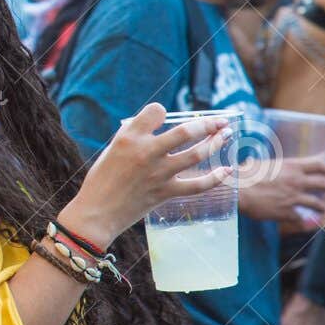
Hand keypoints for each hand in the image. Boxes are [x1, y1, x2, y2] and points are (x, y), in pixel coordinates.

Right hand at [63, 105, 234, 247]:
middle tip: (221, 121)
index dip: (162, 112)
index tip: (163, 118)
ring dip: (215, 143)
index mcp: (129, 137)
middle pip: (185, 131)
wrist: (97, 211)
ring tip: (226, 134)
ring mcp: (158, 173)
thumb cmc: (102, 178)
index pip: (156, 112)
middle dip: (207, 123)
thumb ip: (135, 136)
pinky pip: (197, 185)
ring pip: (195, 154)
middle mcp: (146, 152)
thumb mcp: (112, 149)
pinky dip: (215, 178)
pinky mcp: (165, 192)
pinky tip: (226, 170)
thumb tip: (161, 127)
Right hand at [238, 156, 324, 223]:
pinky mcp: (287, 212)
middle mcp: (296, 181)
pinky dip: (303, 221)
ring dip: (322, 207)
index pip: (320, 165)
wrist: (236, 190)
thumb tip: (278, 166)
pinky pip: (302, 219)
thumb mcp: (265, 164)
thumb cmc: (246, 175)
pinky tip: (302, 221)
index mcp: (292, 167)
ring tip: (322, 208)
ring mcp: (293, 198)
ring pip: (319, 204)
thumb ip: (278, 167)